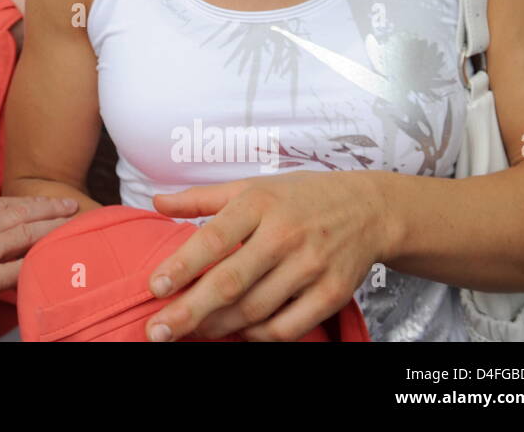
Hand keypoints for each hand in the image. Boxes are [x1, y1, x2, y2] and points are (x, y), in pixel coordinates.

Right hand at [0, 196, 77, 311]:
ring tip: (72, 227)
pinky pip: (20, 268)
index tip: (43, 200)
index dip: (27, 201)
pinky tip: (55, 259)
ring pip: (25, 235)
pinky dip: (39, 262)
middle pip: (20, 213)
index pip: (2, 204)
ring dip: (51, 229)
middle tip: (70, 205)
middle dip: (48, 208)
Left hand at [145, 171, 389, 340]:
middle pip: (231, 282)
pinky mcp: (332, 293)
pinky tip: (237, 333)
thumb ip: (201, 198)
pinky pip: (288, 327)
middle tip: (158, 331)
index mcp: (259, 204)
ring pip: (255, 310)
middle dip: (190, 311)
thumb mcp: (251, 186)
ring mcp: (311, 266)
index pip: (214, 239)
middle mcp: (284, 235)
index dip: (182, 266)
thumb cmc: (299, 197)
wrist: (369, 209)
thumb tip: (156, 201)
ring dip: (217, 327)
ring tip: (190, 332)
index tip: (154, 288)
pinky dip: (258, 336)